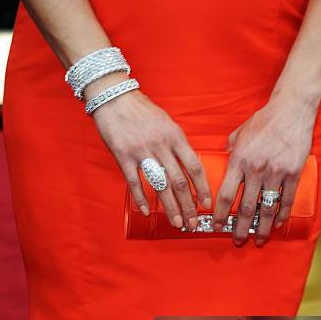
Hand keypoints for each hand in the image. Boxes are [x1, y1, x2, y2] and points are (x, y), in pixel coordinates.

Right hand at [90, 79, 211, 229]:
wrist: (113, 96)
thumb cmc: (142, 111)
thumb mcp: (167, 123)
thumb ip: (178, 145)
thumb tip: (189, 168)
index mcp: (175, 136)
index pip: (194, 167)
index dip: (202, 188)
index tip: (206, 204)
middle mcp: (161, 145)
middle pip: (179, 181)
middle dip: (188, 206)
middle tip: (192, 223)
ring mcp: (141, 151)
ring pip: (160, 185)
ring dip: (170, 207)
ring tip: (177, 223)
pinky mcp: (123, 156)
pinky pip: (134, 183)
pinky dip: (141, 199)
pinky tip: (146, 211)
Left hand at [213, 85, 318, 245]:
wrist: (291, 109)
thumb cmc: (263, 121)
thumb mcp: (239, 134)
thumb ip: (230, 150)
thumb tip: (224, 161)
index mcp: (239, 161)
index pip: (226, 194)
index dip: (220, 214)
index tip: (216, 226)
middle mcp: (256, 169)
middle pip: (246, 207)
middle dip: (240, 228)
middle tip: (237, 241)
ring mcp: (276, 173)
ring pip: (268, 208)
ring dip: (262, 228)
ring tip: (258, 240)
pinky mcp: (293, 173)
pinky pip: (287, 200)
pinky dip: (282, 215)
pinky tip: (277, 224)